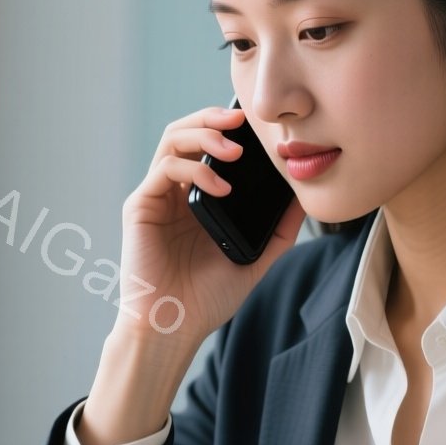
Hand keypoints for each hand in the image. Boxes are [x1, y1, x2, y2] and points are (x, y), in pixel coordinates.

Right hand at [115, 105, 306, 344]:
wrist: (173, 327)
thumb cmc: (206, 299)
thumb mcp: (255, 259)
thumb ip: (279, 230)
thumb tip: (305, 199)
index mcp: (196, 198)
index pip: (208, 146)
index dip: (228, 127)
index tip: (257, 124)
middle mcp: (173, 192)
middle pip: (186, 132)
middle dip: (213, 117)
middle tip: (243, 117)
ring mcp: (155, 197)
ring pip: (172, 140)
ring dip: (204, 134)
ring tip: (235, 147)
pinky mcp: (140, 206)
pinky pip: (165, 169)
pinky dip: (195, 169)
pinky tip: (220, 185)